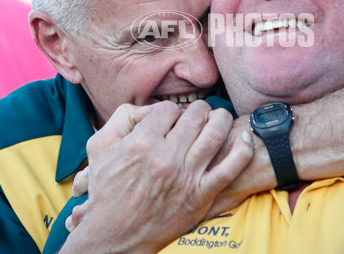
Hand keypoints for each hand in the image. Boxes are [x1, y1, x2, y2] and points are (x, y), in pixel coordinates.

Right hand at [62, 101, 252, 253]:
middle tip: (199, 113)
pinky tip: (244, 138)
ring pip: (215, 134)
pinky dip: (242, 150)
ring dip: (221, 119)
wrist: (114, 236)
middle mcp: (165, 158)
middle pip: (195, 116)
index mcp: (140, 143)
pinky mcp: (200, 196)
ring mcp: (185, 177)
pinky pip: (230, 169)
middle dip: (199, 109)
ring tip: (219, 118)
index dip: (171, 109)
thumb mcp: (100, 151)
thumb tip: (148, 107)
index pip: (168, 109)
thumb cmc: (106, 192)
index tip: (173, 116)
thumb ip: (121, 122)